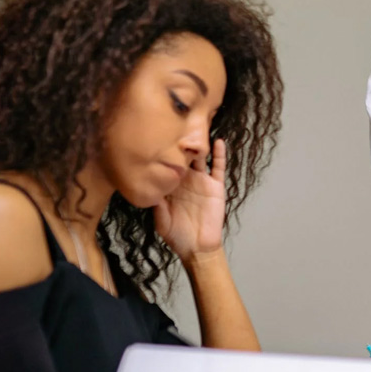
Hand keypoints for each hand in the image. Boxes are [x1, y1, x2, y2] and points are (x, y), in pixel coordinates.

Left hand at [154, 139, 226, 261]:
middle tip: (177, 124)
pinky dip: (220, 154)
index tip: (157, 137)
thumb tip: (149, 187)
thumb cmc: (177, 236)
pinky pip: (219, 167)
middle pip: (183, 157)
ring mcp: (202, 182)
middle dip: (180, 143)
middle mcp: (186, 181)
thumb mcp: (161, 220)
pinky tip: (219, 142)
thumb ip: (156, 205)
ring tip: (197, 128)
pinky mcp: (216, 186)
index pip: (166, 165)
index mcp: (171, 186)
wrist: (198, 247)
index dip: (163, 153)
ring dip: (199, 145)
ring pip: (201, 158)